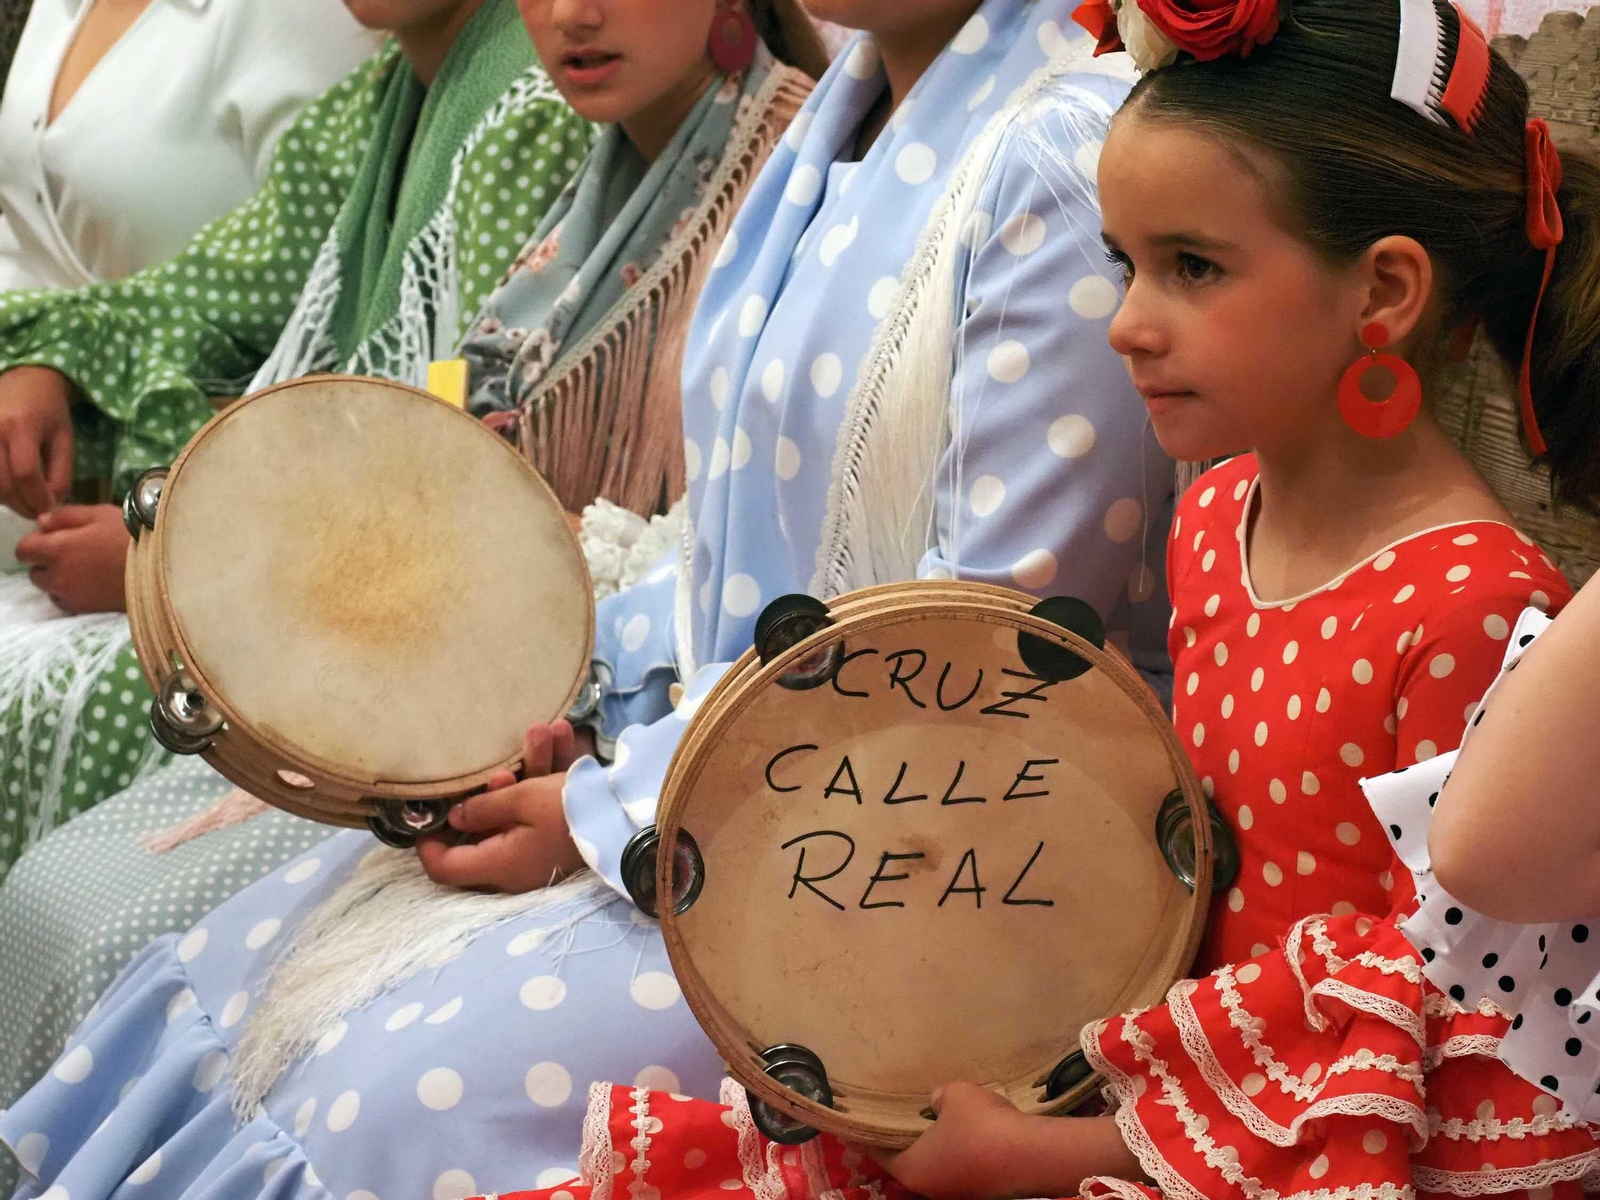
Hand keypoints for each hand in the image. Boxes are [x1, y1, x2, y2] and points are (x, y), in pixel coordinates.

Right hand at [0, 365, 74, 517]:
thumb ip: (61, 473)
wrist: (26, 380)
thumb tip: (51, 505)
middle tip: (36, 513)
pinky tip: (9, 489)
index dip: (36, 498)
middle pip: (2, 482)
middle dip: (21, 504)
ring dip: (6, 500)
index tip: (48, 511)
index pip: (25, 472)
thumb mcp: (65, 439)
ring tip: (24, 501)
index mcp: (21, 426)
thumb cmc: (50, 410)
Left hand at [14, 503, 128, 612]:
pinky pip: (67, 603)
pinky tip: (93, 585)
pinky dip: (73, 594)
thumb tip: (41, 522)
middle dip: (47, 563)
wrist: (164, 567)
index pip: (23, 550)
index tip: (54, 538)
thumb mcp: (100, 514)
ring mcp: (71, 596)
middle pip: (35, 573)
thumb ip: (66, 516)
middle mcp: (58, 576)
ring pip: (50, 589)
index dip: (36, 542)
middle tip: (73, 554)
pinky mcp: (87, 610)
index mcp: (57, 549)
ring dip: (59, 580)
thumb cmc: (131, 535)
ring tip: (85, 571)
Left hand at [416, 721, 589, 892]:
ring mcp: (539, 849)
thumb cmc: (569, 812)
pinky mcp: (563, 834)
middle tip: (501, 762)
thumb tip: (457, 816)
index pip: (444, 867)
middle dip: (491, 786)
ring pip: (521, 809)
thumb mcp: (522, 800)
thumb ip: (483, 807)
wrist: (629, 820)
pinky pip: (548, 805)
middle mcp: (514, 863)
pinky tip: (565, 734)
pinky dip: (553, 773)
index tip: (428, 811)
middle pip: (484, 828)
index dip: (427, 842)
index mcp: (497, 863)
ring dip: (530, 768)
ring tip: (542, 729)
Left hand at [875, 1083, 1029, 1199]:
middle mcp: (930, 1189)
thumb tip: (937, 1101)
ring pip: (939, 1166)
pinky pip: (963, 1168)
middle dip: (908, 1138)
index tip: (863, 1121)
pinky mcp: (983, 1192)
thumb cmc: (981, 1125)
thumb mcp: (954, 1096)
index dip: (872, 1133)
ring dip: (938, 1146)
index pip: (880, 1152)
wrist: (1033, 1155)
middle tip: (904, 1112)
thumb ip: (938, 1098)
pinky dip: (961, 1151)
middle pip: (910, 1161)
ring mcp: (958, 1194)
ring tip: (940, 1118)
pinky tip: (971, 1131)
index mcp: (912, 1169)